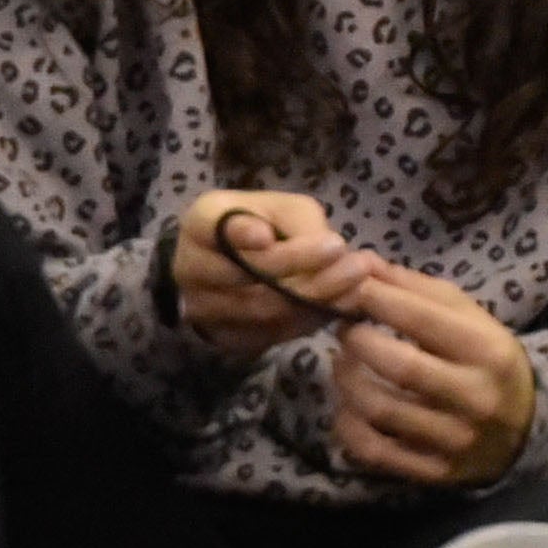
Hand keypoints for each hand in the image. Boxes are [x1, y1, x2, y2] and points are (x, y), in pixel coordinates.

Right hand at [172, 188, 371, 353]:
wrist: (239, 270)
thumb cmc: (265, 227)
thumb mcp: (284, 210)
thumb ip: (302, 225)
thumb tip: (332, 254)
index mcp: (201, 222)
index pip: (212, 227)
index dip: (239, 234)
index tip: (266, 235)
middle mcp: (191, 266)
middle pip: (245, 274)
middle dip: (302, 268)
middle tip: (354, 264)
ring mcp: (203, 307)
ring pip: (261, 309)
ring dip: (313, 299)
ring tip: (356, 286)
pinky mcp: (223, 337)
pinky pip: (268, 334)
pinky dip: (305, 322)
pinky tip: (336, 308)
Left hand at [324, 259, 540, 488]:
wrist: (527, 427)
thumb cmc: (486, 359)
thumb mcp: (467, 317)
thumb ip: (414, 288)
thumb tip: (361, 261)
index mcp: (488, 352)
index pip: (423, 319)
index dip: (378, 299)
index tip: (352, 288)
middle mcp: (475, 398)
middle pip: (399, 366)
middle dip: (358, 340)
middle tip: (344, 327)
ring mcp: (454, 440)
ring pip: (380, 410)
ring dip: (346, 379)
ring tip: (342, 362)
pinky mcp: (434, 472)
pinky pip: (374, 451)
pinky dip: (347, 425)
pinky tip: (347, 405)